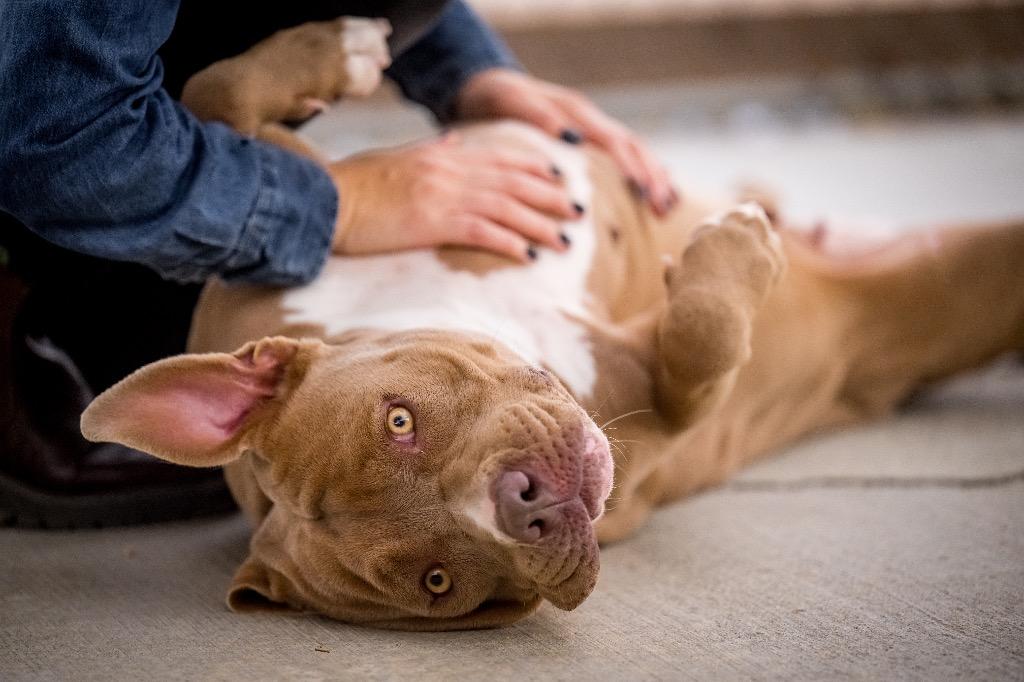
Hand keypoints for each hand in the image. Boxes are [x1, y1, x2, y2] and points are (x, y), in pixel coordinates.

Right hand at [327, 133, 579, 260]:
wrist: (330, 200)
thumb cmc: (358, 184)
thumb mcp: (398, 157)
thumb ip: (431, 149)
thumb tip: (453, 138)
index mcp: (444, 155)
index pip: (500, 158)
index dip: (534, 166)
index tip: (558, 176)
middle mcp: (451, 170)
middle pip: (513, 182)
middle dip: (550, 196)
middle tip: (578, 210)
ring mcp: (445, 196)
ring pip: (507, 208)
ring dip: (541, 225)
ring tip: (566, 241)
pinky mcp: (434, 223)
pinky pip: (483, 232)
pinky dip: (510, 243)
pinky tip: (529, 255)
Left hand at [454, 69, 677, 215]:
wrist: (489, 88)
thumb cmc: (497, 99)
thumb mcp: (512, 101)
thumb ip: (540, 116)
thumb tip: (573, 138)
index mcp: (577, 112)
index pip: (614, 141)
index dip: (630, 166)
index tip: (641, 192)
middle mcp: (591, 121)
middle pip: (634, 149)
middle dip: (652, 178)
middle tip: (662, 208)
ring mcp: (594, 131)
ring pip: (636, 154)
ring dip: (654, 180)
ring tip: (666, 209)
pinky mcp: (590, 143)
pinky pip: (625, 160)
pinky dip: (643, 177)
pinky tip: (655, 199)